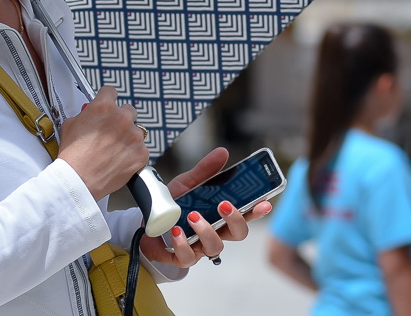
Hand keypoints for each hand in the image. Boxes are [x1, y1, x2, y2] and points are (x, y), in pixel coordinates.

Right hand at [57, 86, 149, 200]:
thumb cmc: (73, 155)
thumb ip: (85, 114)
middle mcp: (122, 118)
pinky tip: (120, 159)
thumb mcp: (70, 125)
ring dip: (128, 137)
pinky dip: (133, 154)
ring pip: (136, 130)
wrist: (79, 180)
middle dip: (120, 119)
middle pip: (128, 110)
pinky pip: (141, 149)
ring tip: (114, 149)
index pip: (111, 91)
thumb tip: (90, 114)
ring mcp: (134, 136)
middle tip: (110, 131)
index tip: (108, 104)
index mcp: (104, 106)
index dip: (107, 99)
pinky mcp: (141, 154)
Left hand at [138, 147, 272, 267]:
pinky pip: (187, 257)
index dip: (257, 211)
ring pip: (214, 247)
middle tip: (224, 205)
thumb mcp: (187, 184)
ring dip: (206, 231)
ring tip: (194, 216)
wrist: (145, 222)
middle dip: (235, 220)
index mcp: (219, 217)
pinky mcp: (180, 257)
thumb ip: (204, 171)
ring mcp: (199, 248)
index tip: (265, 202)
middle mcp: (214, 233)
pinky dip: (182, 243)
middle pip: (237, 234)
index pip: (245, 215)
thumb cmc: (172, 205)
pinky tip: (176, 231)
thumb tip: (223, 152)